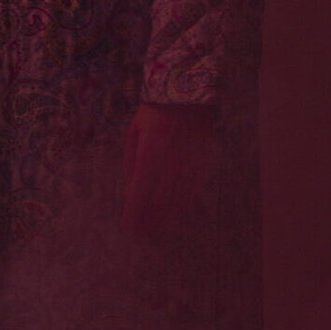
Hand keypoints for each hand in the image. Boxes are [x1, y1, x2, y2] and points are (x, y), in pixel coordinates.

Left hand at [120, 102, 218, 240]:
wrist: (188, 98)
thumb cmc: (155, 112)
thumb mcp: (135, 130)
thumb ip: (132, 158)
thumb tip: (130, 185)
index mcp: (150, 154)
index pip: (139, 192)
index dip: (133, 213)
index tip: (128, 227)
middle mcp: (171, 165)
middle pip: (157, 203)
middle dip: (147, 219)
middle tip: (139, 232)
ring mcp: (189, 169)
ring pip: (176, 203)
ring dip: (164, 217)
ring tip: (154, 228)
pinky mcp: (202, 168)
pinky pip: (192, 194)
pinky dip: (182, 207)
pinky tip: (174, 213)